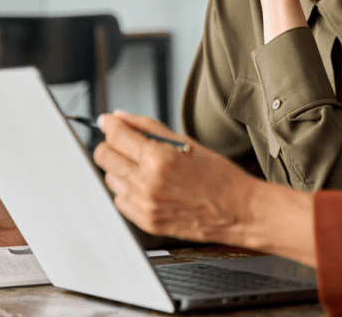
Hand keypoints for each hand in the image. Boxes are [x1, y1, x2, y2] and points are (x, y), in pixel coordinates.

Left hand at [92, 111, 257, 244]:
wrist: (238, 211)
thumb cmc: (219, 176)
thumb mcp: (187, 142)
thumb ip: (148, 128)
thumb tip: (119, 118)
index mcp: (158, 158)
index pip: (115, 135)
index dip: (109, 124)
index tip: (108, 122)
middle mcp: (146, 183)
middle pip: (103, 157)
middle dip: (111, 145)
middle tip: (126, 143)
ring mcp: (144, 205)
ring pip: (110, 179)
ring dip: (121, 169)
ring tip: (146, 168)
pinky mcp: (145, 222)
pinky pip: (120, 200)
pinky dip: (129, 191)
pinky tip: (149, 186)